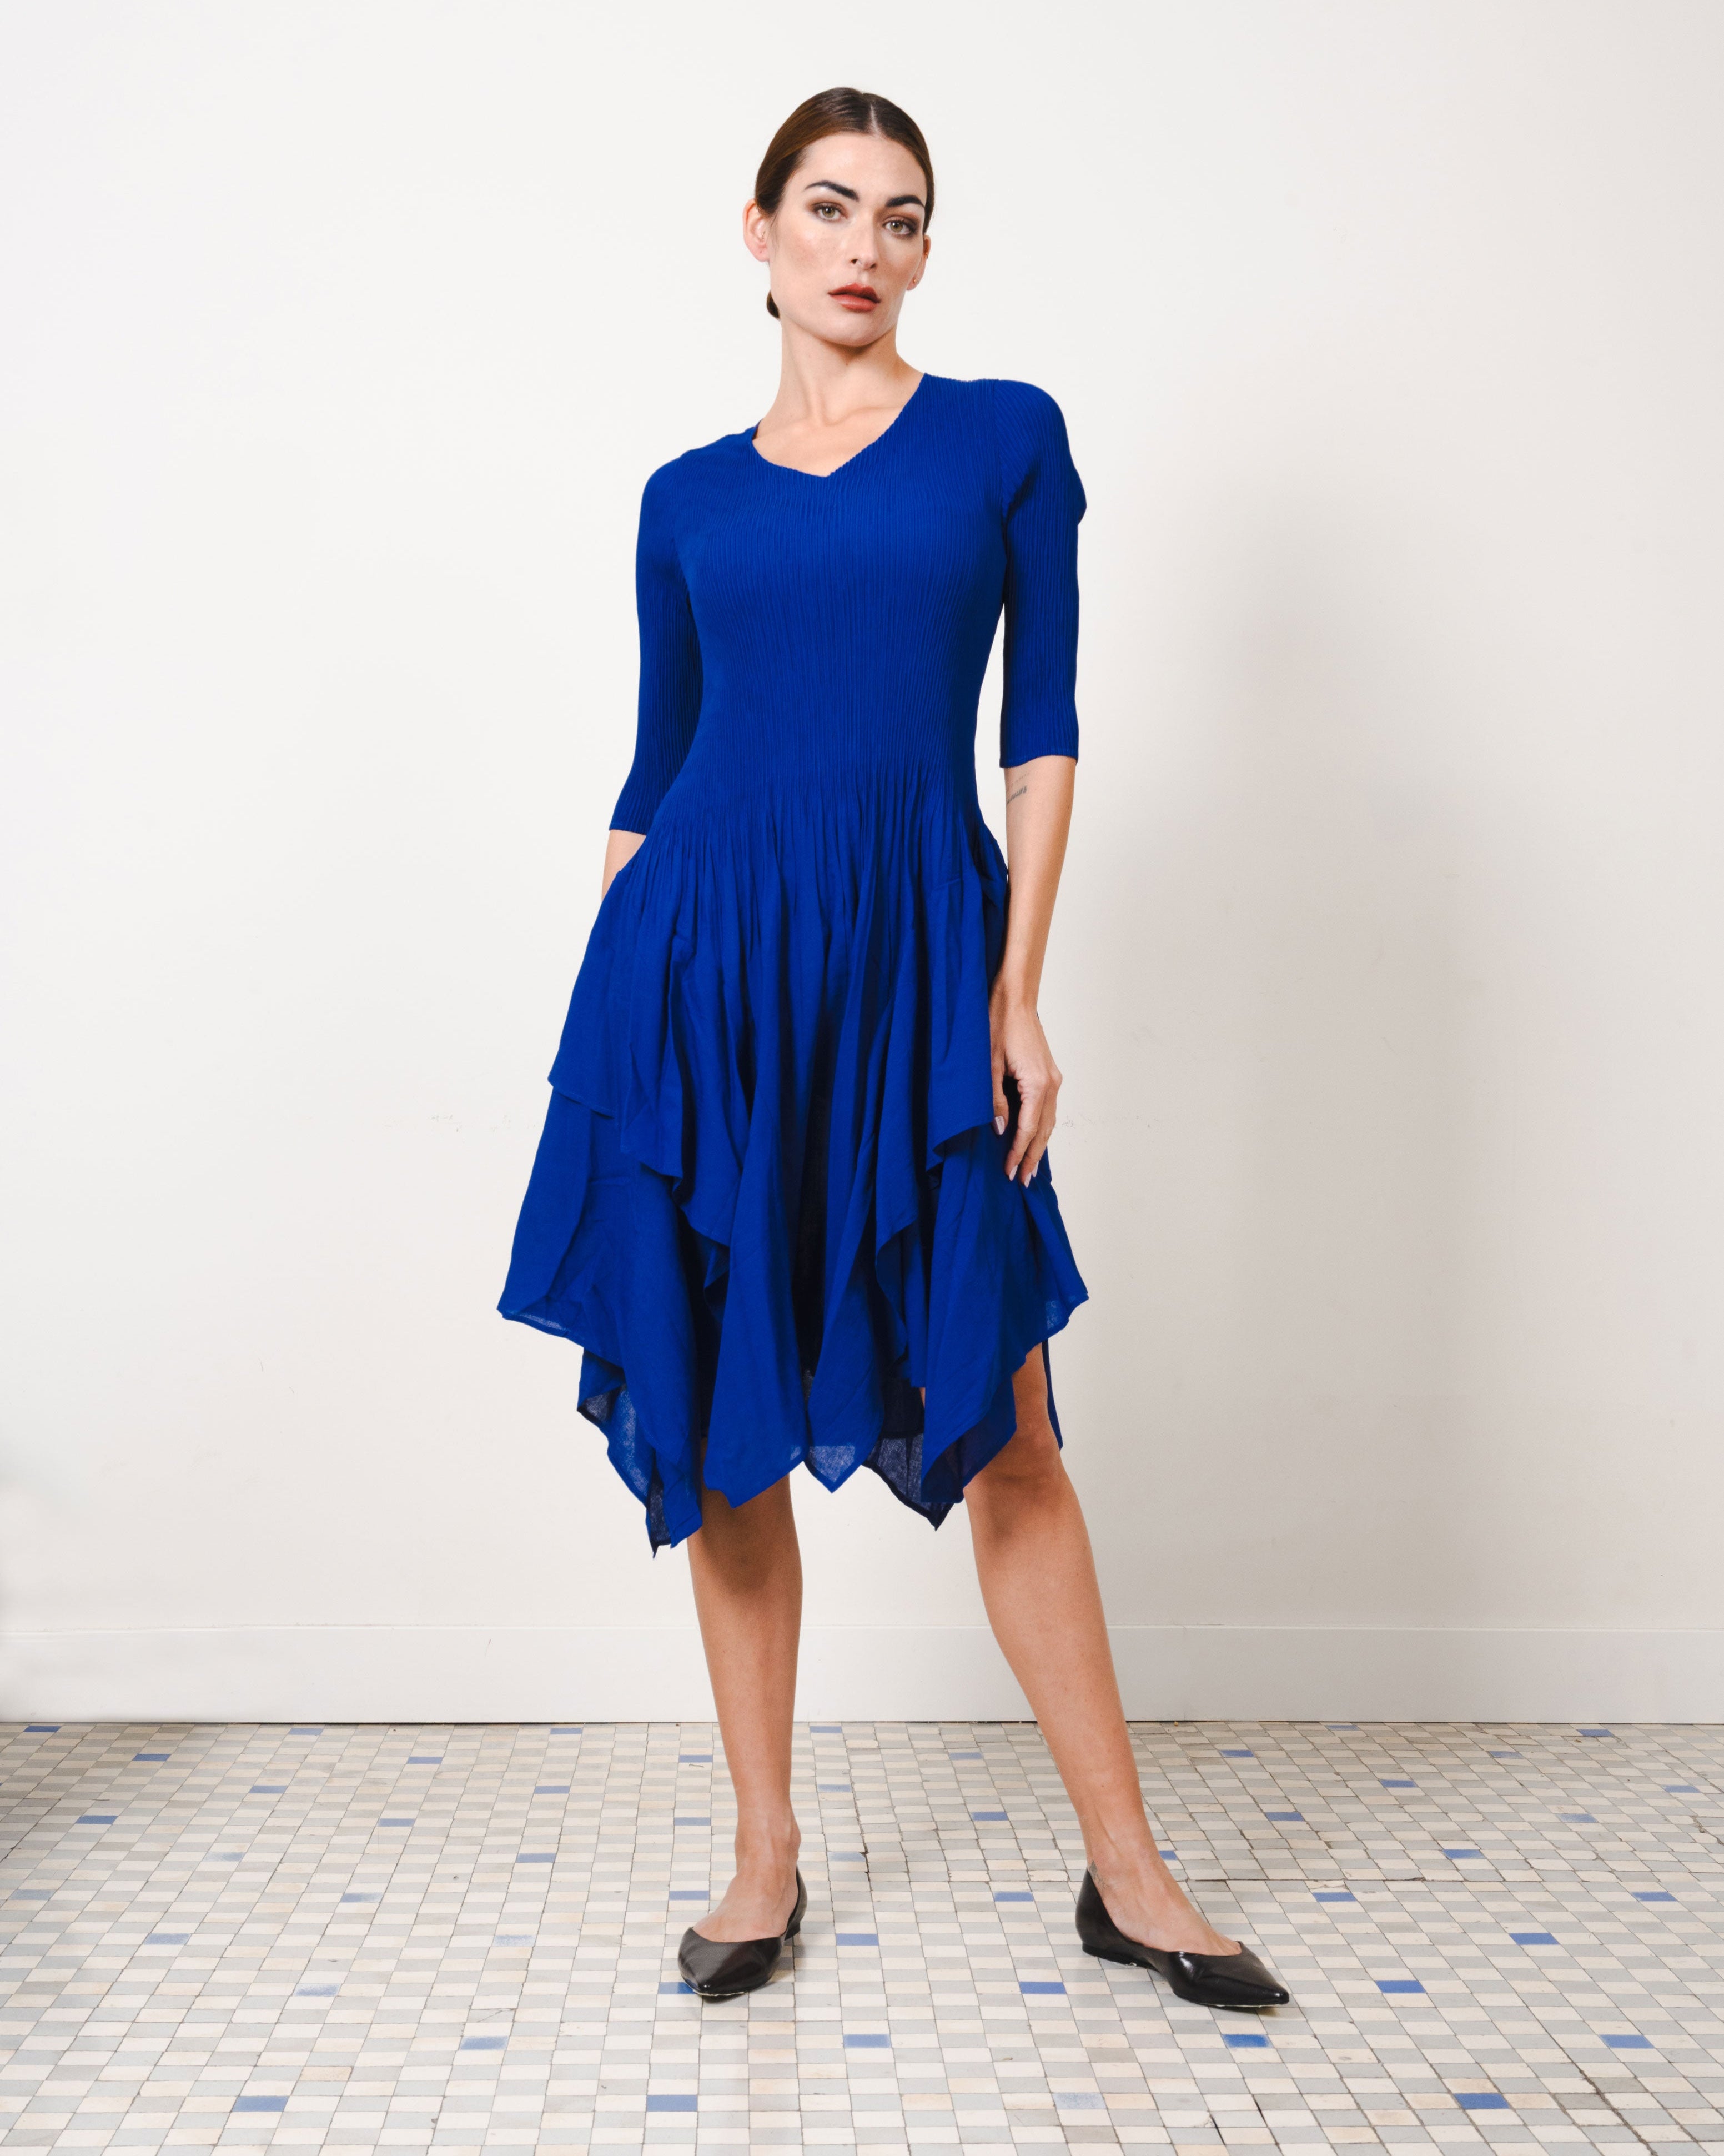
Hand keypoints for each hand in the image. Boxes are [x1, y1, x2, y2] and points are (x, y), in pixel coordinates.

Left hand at [990, 986, 1062, 1185]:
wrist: (1015, 997)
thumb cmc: (997, 1024)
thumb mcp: (987, 1064)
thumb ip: (993, 1100)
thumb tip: (999, 1130)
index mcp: (1038, 1084)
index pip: (1028, 1129)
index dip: (1017, 1153)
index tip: (1009, 1173)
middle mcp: (1052, 1084)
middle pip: (1044, 1130)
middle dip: (1032, 1156)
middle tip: (1021, 1181)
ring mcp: (1054, 1078)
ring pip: (1049, 1121)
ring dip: (1039, 1145)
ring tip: (1028, 1167)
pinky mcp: (1049, 1074)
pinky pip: (1048, 1109)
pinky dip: (1041, 1127)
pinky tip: (1033, 1138)